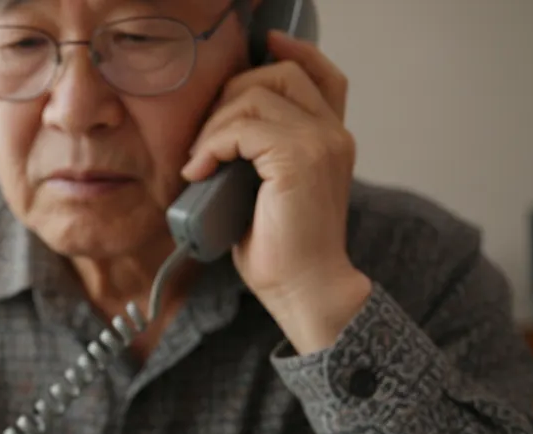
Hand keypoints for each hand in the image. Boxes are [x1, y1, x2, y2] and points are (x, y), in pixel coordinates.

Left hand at [181, 30, 371, 353]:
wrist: (305, 288)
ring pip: (254, 97)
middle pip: (278, 75)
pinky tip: (200, 172)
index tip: (260, 47)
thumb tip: (216, 131)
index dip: (292, 51)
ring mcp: (320, 142)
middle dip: (229, 97)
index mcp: (331, 137)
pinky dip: (211, 145)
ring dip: (213, 126)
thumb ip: (259, 153)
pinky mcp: (298, 158)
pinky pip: (242, 128)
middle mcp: (332, 133)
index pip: (320, 74)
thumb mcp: (267, 189)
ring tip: (200, 164)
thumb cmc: (282, 249)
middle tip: (205, 141)